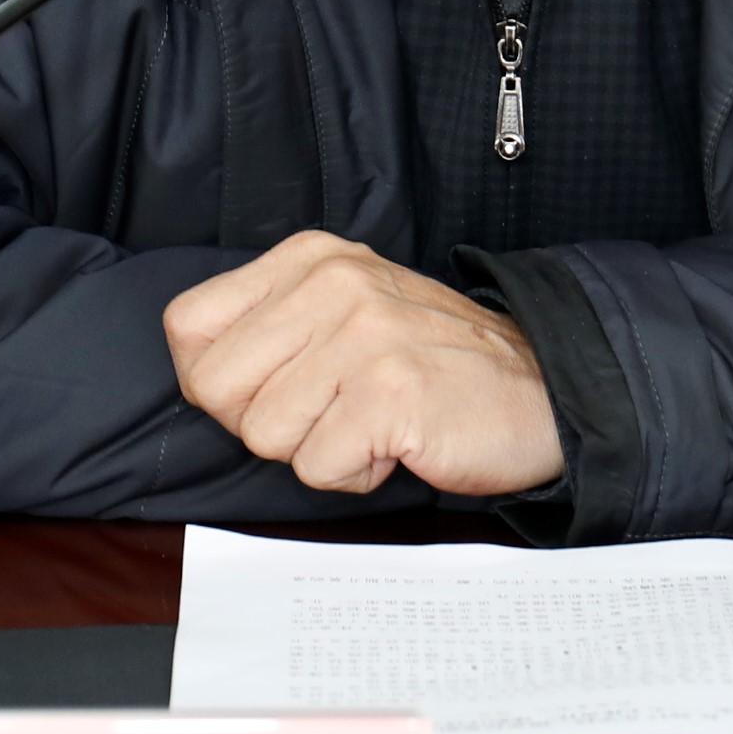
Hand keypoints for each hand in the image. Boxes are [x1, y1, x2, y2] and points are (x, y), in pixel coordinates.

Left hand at [165, 231, 565, 498]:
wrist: (545, 389)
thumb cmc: (433, 366)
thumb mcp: (343, 314)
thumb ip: (270, 329)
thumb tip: (197, 374)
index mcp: (310, 259)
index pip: (188, 326)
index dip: (218, 381)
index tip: (276, 389)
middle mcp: (331, 283)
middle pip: (214, 388)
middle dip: (266, 424)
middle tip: (334, 412)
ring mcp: (362, 333)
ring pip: (263, 435)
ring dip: (318, 452)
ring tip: (375, 423)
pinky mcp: (389, 391)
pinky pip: (316, 467)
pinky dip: (356, 474)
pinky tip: (398, 443)